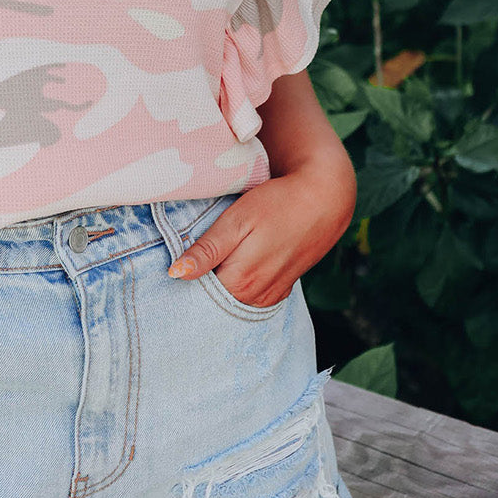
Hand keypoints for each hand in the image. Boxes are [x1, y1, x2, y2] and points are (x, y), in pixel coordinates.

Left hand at [167, 157, 356, 306]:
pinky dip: (239, 284)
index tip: (173, 263)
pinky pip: (250, 295)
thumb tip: (175, 274)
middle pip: (214, 298)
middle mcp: (255, 296)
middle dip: (200, 283)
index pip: (197, 294)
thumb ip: (207, 251)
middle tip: (191, 257)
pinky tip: (235, 264)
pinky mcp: (282, 289)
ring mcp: (271, 295)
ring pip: (232, 297)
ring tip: (215, 257)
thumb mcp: (236, 221)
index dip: (184, 278)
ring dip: (220, 283)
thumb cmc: (277, 204)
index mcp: (240, 281)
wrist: (324, 198)